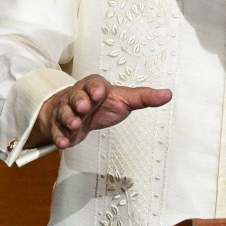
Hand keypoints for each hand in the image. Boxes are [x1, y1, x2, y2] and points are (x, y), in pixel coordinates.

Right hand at [35, 74, 171, 149]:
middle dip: (78, 101)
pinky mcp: (60, 126)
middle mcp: (78, 96)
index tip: (99, 93)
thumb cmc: (104, 104)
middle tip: (83, 107)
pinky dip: (60, 136)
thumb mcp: (125, 99)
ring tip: (75, 125)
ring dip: (69, 118)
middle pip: (75, 95)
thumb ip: (144, 97)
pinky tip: (64, 143)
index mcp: (95, 86)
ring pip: (64, 112)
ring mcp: (66, 110)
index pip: (93, 83)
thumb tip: (168, 94)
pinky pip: (57, 130)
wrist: (77, 113)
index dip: (95, 87)